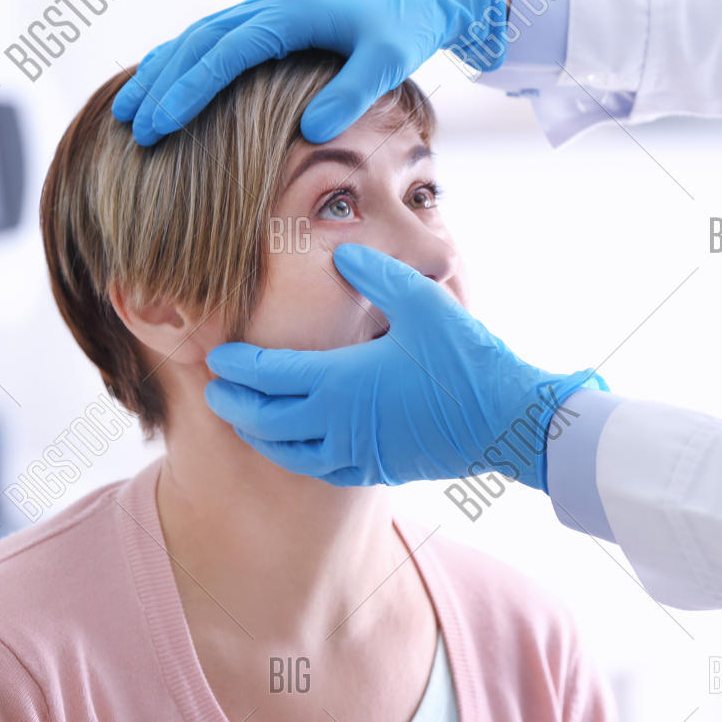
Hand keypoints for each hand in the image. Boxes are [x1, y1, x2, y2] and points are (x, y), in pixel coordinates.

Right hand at [112, 0, 505, 145]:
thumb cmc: (407, 25)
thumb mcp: (387, 62)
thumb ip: (349, 94)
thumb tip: (310, 133)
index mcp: (289, 13)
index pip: (225, 54)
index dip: (189, 90)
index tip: (161, 124)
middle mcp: (269, 5)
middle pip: (198, 43)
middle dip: (161, 84)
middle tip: (131, 126)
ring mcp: (267, 8)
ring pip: (199, 37)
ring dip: (162, 71)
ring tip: (130, 109)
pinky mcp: (272, 17)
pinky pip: (216, 37)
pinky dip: (184, 60)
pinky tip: (164, 82)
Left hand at [203, 244, 606, 489]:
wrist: (508, 421)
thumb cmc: (466, 360)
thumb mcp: (422, 302)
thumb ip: (375, 274)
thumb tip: (339, 252)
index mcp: (342, 383)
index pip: (269, 376)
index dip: (237, 367)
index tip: (217, 355)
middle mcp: (340, 425)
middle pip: (266, 420)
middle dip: (234, 405)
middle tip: (214, 390)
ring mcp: (358, 452)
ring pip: (288, 453)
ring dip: (259, 435)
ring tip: (245, 420)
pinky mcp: (378, 469)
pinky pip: (322, 469)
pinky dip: (296, 456)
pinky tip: (297, 446)